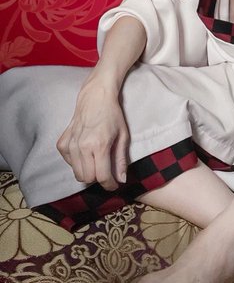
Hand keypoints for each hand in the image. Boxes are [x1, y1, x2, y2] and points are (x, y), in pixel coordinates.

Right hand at [57, 74, 129, 190]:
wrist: (96, 97)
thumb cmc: (113, 115)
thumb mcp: (123, 136)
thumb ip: (121, 159)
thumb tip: (122, 180)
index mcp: (99, 145)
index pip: (102, 176)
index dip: (110, 185)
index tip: (114, 184)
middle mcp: (82, 146)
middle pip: (88, 178)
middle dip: (99, 178)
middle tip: (106, 170)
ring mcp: (70, 144)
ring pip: (77, 173)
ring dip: (88, 172)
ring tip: (97, 160)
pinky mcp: (62, 143)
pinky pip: (69, 163)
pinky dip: (77, 163)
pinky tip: (85, 152)